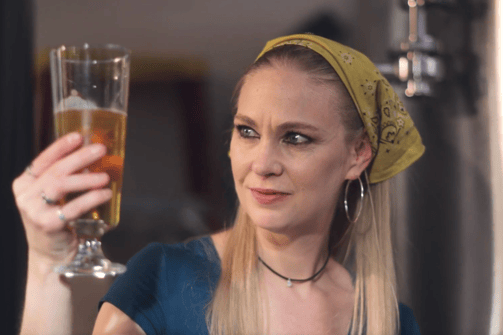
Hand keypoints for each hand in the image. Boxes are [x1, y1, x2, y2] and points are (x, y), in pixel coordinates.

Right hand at [12, 132, 111, 269]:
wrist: (50, 255)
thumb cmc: (56, 220)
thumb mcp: (53, 197)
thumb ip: (64, 178)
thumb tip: (91, 155)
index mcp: (24, 184)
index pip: (42, 160)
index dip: (60, 146)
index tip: (78, 136)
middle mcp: (25, 195)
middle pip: (55, 170)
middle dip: (80, 157)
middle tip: (100, 150)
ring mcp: (33, 211)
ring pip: (61, 185)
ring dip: (87, 178)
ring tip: (106, 176)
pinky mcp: (47, 225)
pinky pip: (72, 207)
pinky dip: (92, 198)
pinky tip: (106, 194)